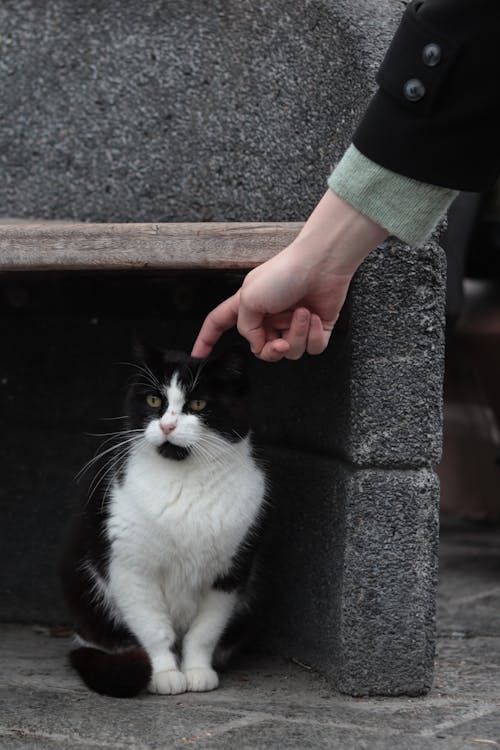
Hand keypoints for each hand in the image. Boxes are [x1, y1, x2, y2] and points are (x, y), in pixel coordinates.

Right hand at [192, 190, 387, 361]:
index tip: (198, 355)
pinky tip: (314, 317)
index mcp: (247, 306)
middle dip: (272, 350)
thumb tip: (257, 344)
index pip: (219, 324)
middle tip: (279, 341)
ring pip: (290, 352)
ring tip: (301, 313)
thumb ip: (245, 327)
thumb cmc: (284, 273)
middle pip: (262, 350)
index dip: (206, 340)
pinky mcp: (317, 328)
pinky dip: (313, 336)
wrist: (322, 264)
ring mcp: (292, 323)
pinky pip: (313, 349)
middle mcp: (269, 317)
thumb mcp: (249, 299)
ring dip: (297, 335)